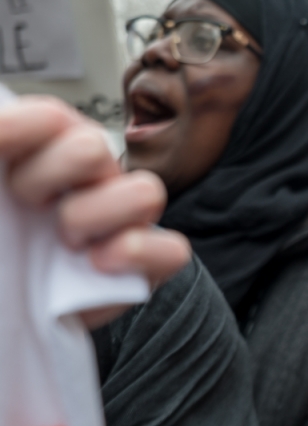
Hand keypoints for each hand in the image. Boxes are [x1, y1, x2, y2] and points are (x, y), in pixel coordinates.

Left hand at [1, 96, 190, 326]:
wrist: (16, 307)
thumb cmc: (3, 243)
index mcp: (46, 151)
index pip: (49, 118)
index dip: (20, 128)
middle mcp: (92, 178)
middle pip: (93, 146)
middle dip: (48, 177)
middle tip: (23, 204)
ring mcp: (126, 219)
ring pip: (146, 191)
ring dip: (95, 215)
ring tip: (64, 240)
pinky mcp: (148, 263)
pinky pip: (173, 249)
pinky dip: (139, 253)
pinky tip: (99, 263)